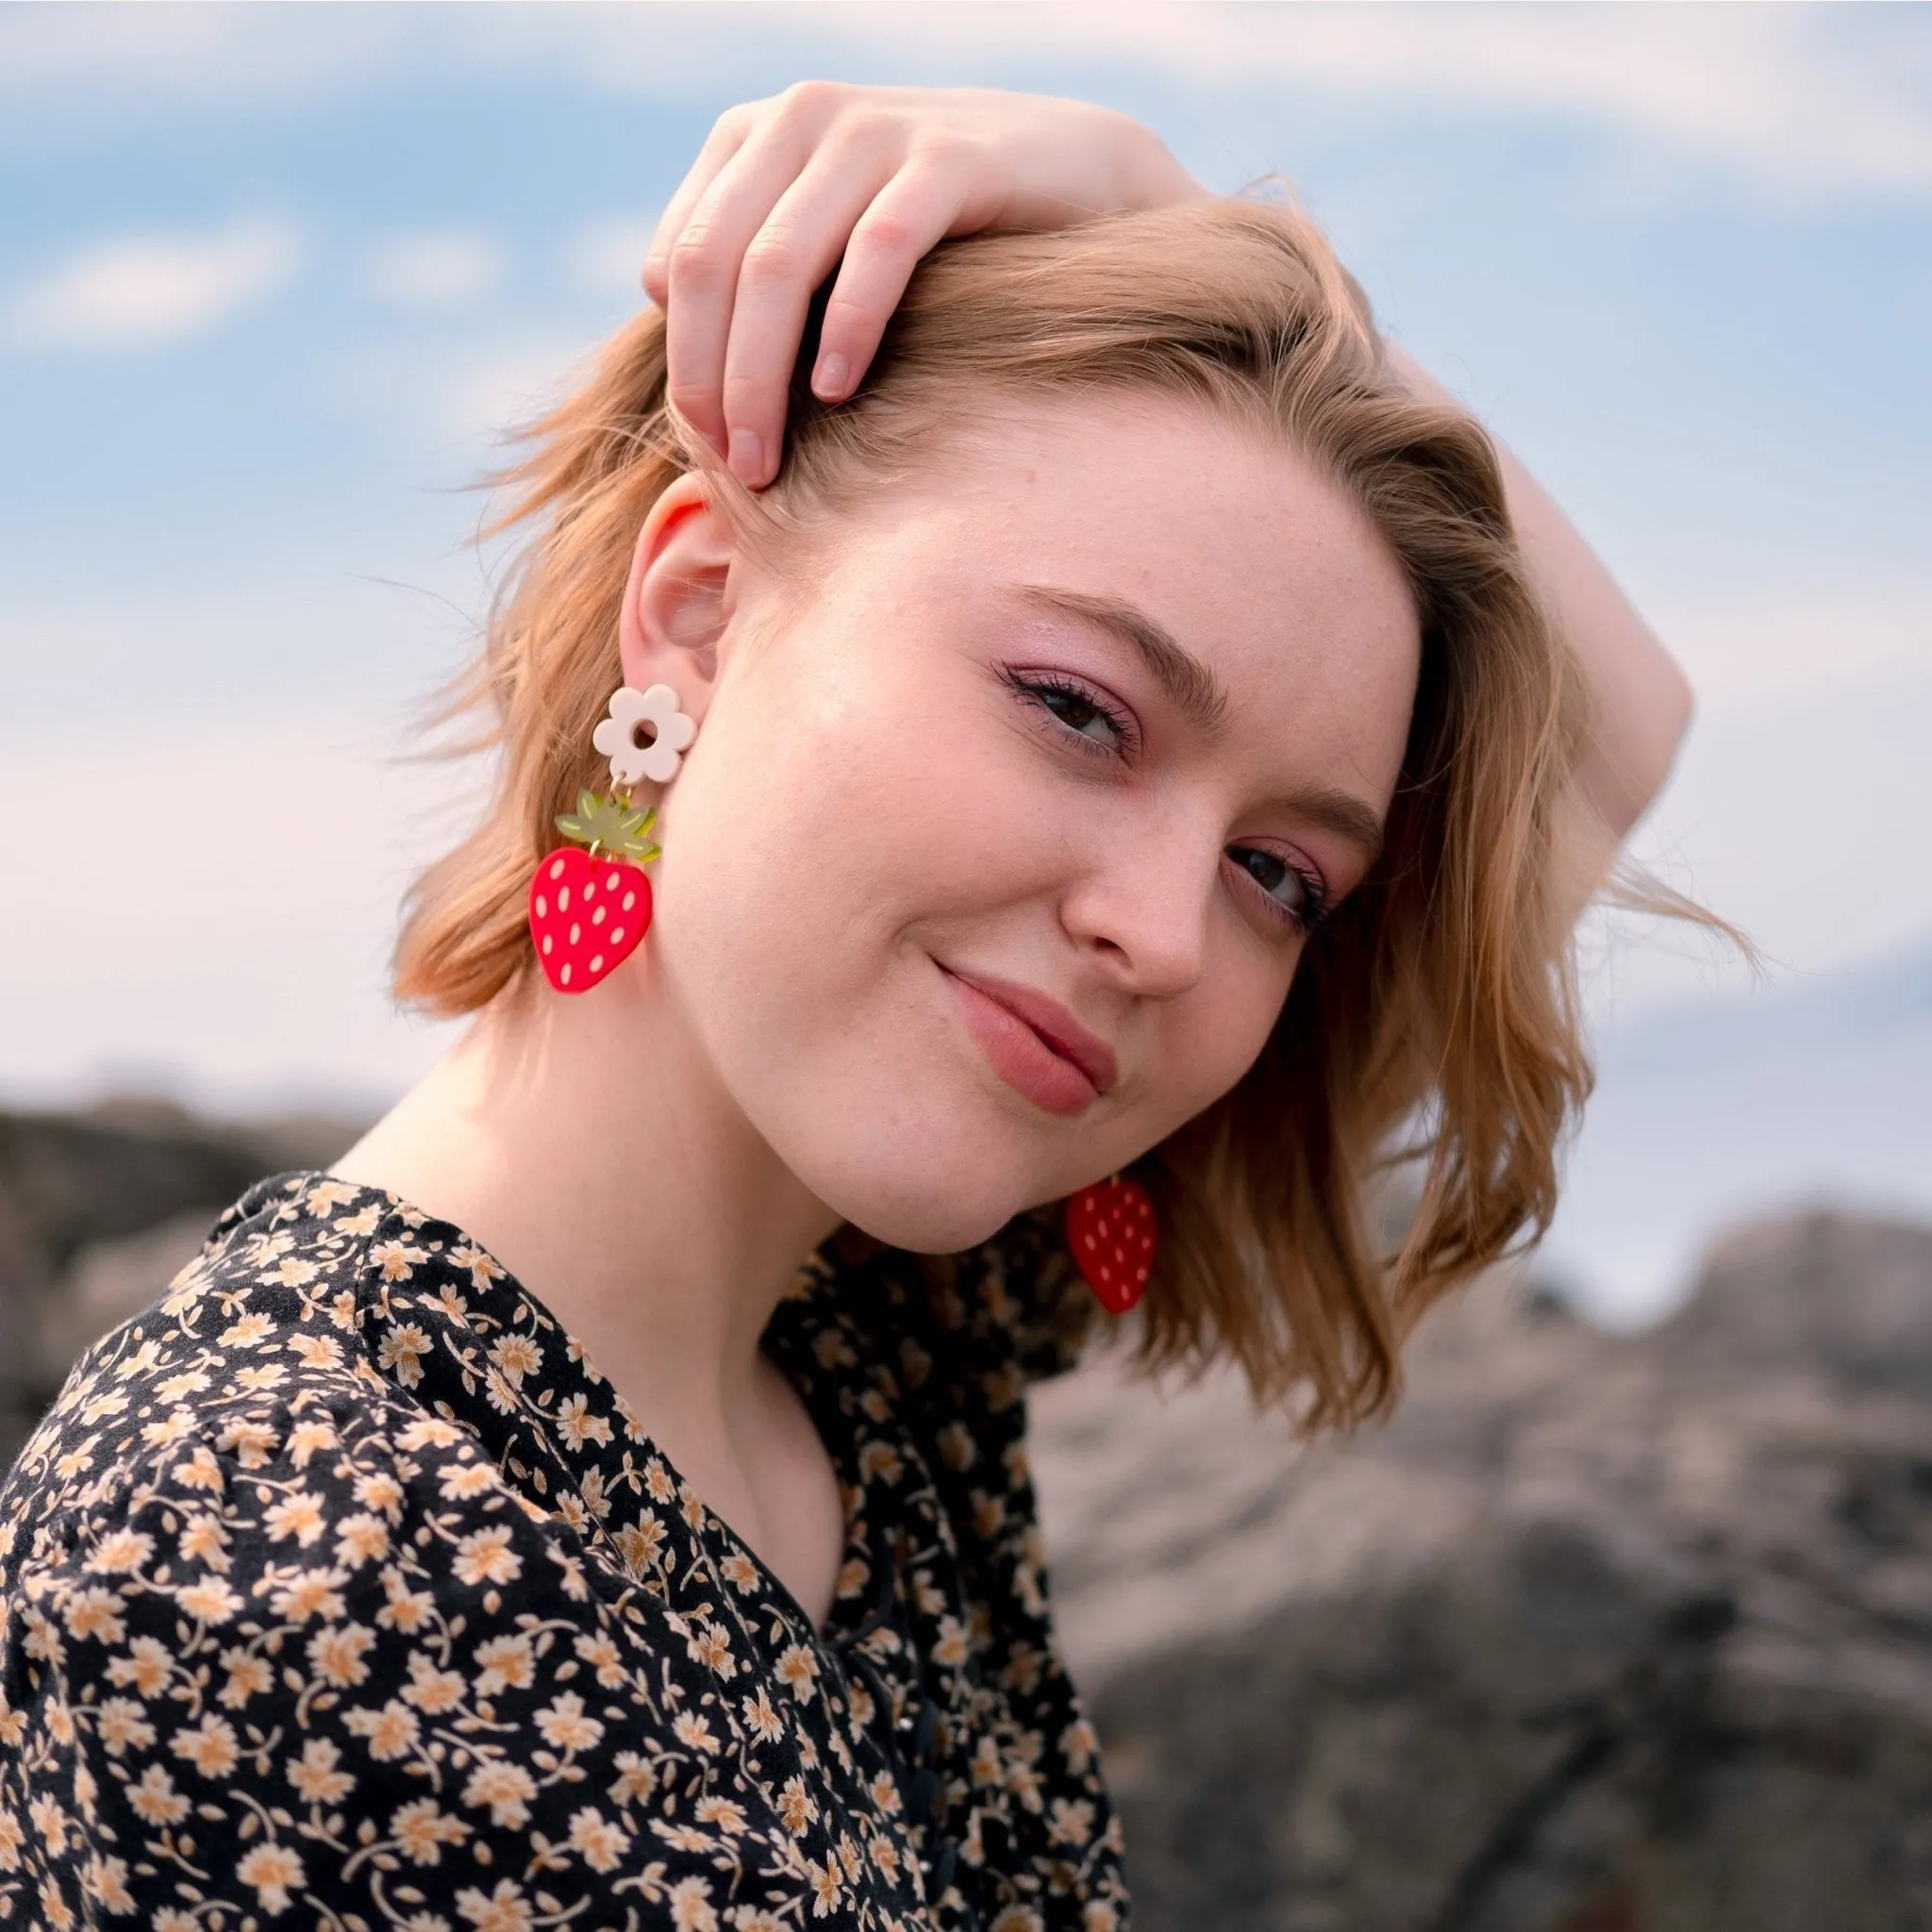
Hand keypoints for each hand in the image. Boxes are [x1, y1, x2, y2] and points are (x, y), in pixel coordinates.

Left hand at [644, 81, 1201, 486]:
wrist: (1081, 178)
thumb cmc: (946, 242)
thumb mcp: (835, 246)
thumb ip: (760, 284)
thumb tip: (678, 362)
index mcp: (756, 137)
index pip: (680, 259)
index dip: (683, 362)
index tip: (708, 448)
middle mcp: (804, 117)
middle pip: (716, 265)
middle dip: (712, 380)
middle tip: (737, 468)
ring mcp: (876, 129)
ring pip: (779, 263)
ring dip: (762, 375)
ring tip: (770, 456)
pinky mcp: (950, 156)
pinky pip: (879, 247)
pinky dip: (848, 325)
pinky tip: (838, 390)